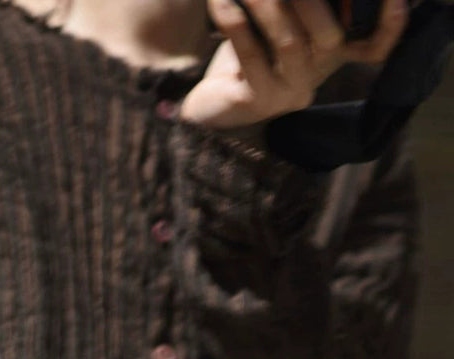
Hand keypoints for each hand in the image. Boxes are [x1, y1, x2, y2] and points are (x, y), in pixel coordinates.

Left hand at [180, 0, 409, 129]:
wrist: (211, 104)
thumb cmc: (250, 53)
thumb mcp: (282, 22)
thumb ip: (301, 7)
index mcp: (331, 55)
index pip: (375, 46)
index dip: (391, 25)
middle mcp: (315, 75)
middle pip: (330, 37)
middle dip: (311, 0)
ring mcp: (287, 92)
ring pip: (290, 42)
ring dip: (269, 4)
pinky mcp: (256, 102)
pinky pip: (250, 56)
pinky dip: (235, 23)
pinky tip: (220, 0)